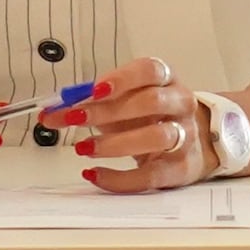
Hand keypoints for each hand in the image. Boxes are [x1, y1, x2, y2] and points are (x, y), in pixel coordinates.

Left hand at [66, 57, 205, 192]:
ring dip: (114, 143)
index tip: (93, 90)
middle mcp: (180, 105)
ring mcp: (184, 137)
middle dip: (108, 111)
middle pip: (150, 103)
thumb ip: (93, 102)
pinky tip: (95, 174)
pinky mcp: (178, 169)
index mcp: (166, 80)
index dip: (122, 79)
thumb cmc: (152, 116)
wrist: (196, 142)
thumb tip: (53, 110)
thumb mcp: (128, 100)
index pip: (150, 71)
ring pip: (155, 137)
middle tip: (75, 118)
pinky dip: (118, 178)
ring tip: (83, 148)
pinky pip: (149, 175)